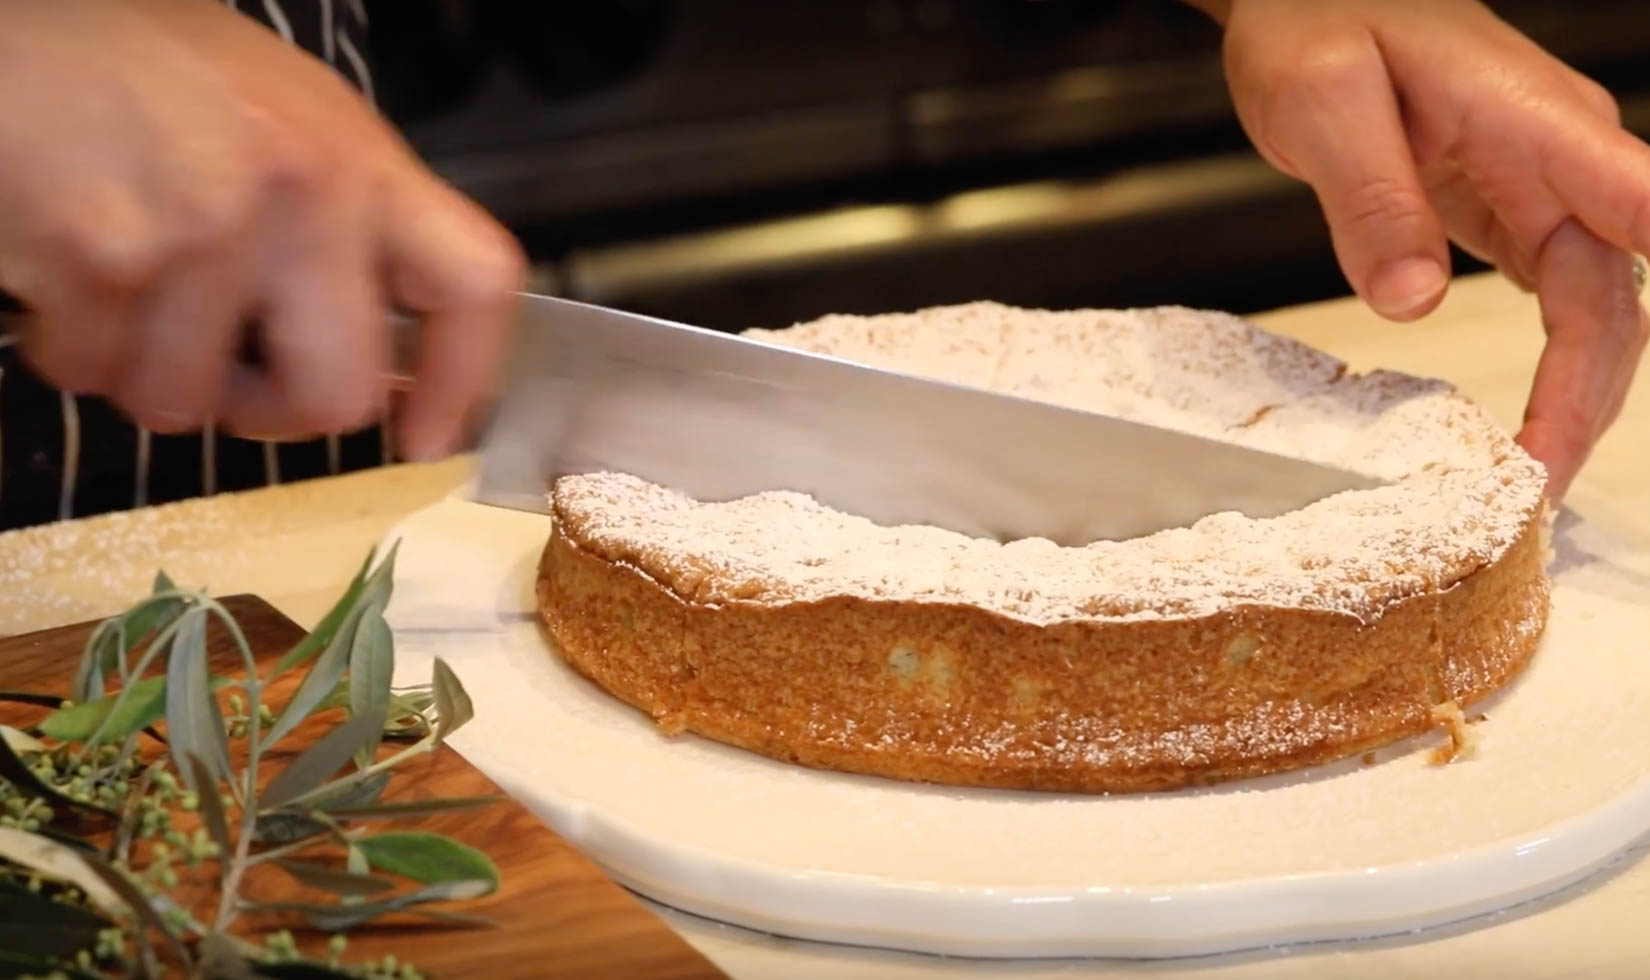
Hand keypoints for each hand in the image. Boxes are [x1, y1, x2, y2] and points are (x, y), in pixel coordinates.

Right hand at [0, 0, 524, 460]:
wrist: (7, 20)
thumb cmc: (141, 73)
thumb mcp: (284, 120)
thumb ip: (346, 223)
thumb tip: (380, 343)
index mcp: (362, 162)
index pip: (474, 285)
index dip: (463, 379)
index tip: (426, 437)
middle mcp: (302, 195)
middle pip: (335, 397)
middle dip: (270, 412)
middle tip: (229, 375)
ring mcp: (203, 229)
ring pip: (188, 403)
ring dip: (144, 371)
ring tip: (124, 285)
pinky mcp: (102, 257)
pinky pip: (92, 374)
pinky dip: (67, 345)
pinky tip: (63, 269)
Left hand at [1191, 0, 1649, 499]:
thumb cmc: (1317, 21)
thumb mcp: (1323, 104)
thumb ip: (1372, 200)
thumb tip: (1413, 301)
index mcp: (1537, 122)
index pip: (1641, 204)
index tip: (1630, 372)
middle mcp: (1563, 156)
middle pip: (1614, 291)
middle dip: (1588, 393)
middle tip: (1537, 482)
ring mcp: (1544, 184)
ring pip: (1595, 305)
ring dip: (1577, 391)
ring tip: (1533, 475)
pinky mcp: (1511, 209)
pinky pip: (1555, 297)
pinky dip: (1551, 363)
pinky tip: (1528, 419)